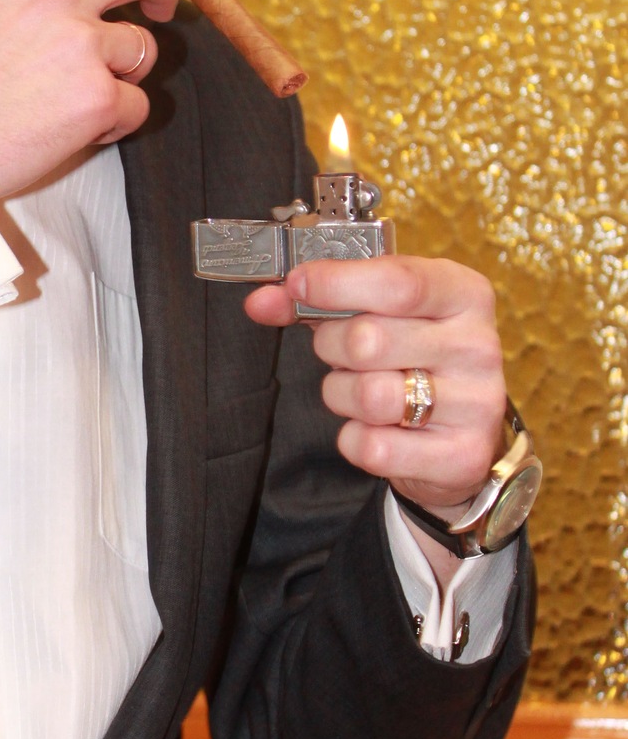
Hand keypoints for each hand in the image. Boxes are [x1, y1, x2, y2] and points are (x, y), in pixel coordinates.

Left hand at [244, 253, 505, 534]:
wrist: (460, 435)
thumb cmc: (413, 358)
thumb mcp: (379, 313)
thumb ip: (320, 300)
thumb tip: (261, 302)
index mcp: (463, 295)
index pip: (397, 282)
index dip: (335, 283)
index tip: (296, 285)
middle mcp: (477, 345)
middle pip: (368, 340)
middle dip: (332, 348)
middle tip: (343, 355)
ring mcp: (476, 404)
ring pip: (367, 396)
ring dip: (342, 395)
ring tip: (361, 391)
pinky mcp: (460, 456)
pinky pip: (373, 448)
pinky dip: (357, 440)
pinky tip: (378, 429)